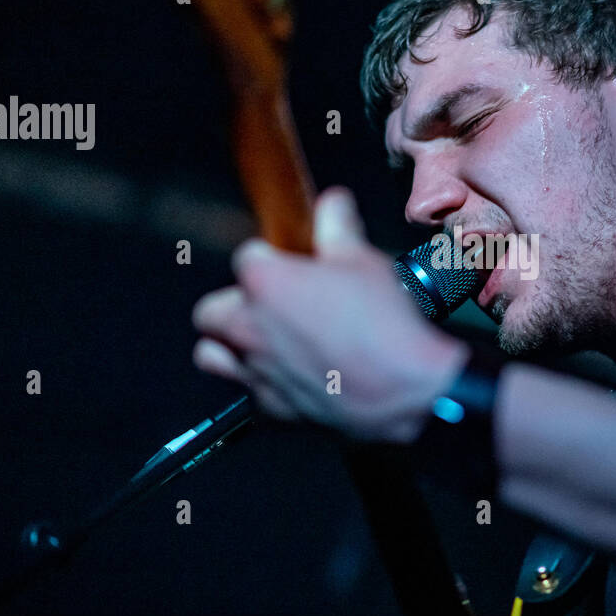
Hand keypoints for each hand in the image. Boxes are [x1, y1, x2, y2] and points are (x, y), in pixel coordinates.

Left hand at [191, 187, 469, 442]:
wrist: (406, 388)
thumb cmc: (383, 323)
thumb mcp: (364, 260)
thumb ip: (337, 227)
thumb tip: (332, 205)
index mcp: (264, 283)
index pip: (245, 257)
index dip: (270, 258)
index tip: (290, 263)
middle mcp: (248, 328)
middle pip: (210, 311)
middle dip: (234, 303)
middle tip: (269, 303)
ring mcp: (256, 372)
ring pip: (211, 356)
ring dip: (228, 346)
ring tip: (262, 340)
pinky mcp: (272, 409)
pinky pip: (248, 393)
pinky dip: (261, 384)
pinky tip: (291, 376)